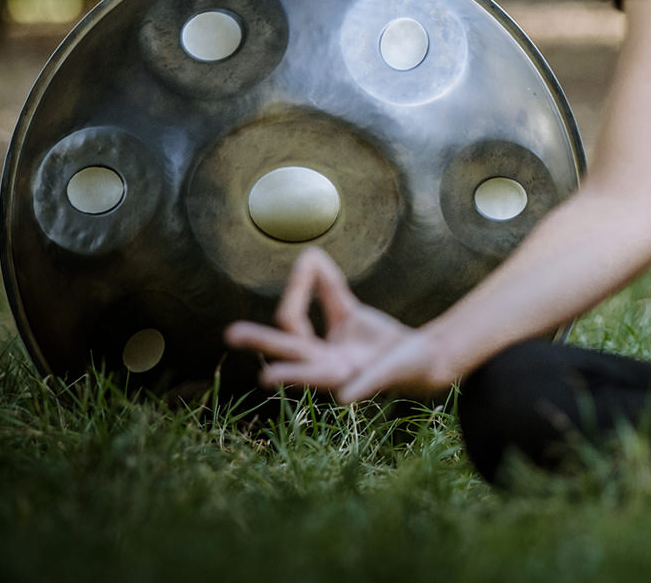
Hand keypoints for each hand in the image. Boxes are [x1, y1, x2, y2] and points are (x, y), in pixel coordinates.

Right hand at [224, 246, 455, 402]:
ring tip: (266, 378)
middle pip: (289, 351)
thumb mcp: (348, 311)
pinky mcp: (375, 383)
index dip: (297, 290)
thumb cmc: (377, 340)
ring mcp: (348, 378)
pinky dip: (354, 389)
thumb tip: (308, 254)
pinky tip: (346, 396)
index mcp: (315, 351)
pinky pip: (362, 386)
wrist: (420, 358)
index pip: (292, 321)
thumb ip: (327, 287)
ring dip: (293, 376)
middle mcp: (324, 367)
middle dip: (261, 341)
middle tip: (230, 333)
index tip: (308, 262)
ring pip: (316, 376)